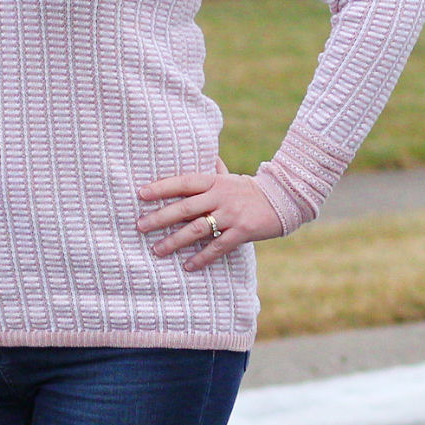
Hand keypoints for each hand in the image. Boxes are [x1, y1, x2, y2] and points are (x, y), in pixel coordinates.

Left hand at [135, 157, 282, 270]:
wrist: (284, 199)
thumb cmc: (250, 190)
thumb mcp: (230, 177)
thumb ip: (214, 170)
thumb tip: (203, 158)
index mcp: (214, 181)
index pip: (183, 182)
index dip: (161, 187)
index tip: (140, 194)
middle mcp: (220, 196)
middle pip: (185, 207)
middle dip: (160, 217)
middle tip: (140, 226)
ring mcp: (231, 214)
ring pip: (197, 229)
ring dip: (175, 241)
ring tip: (157, 250)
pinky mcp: (242, 232)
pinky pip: (218, 246)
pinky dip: (202, 257)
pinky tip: (188, 266)